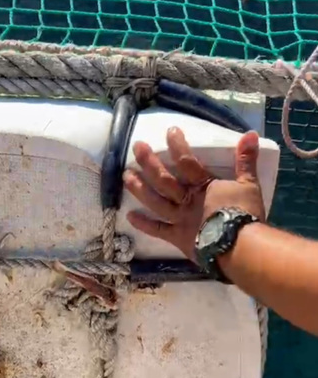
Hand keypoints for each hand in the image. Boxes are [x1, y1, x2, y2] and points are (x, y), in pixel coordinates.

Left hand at [123, 127, 264, 259]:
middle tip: (137, 147)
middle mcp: (186, 200)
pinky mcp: (178, 238)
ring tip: (126, 176)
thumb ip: (246, 159)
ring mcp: (179, 219)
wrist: (240, 247)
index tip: (169, 131)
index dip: (177, 145)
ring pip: (155, 201)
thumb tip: (250, 133)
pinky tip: (130, 216)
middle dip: (149, 162)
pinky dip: (144, 224)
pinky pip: (158, 230)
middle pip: (164, 179)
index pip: (187, 161)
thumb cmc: (246, 214)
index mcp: (203, 185)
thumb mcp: (249, 184)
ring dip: (139, 188)